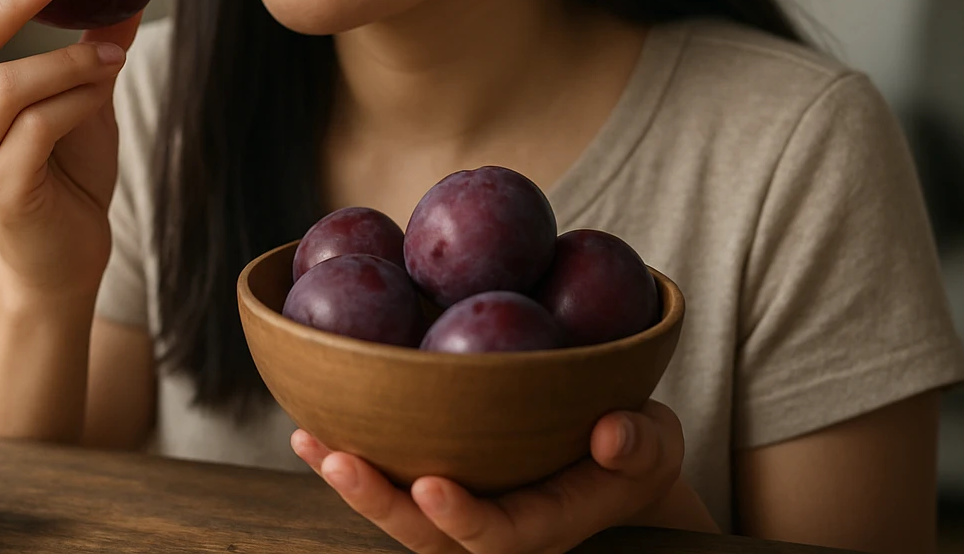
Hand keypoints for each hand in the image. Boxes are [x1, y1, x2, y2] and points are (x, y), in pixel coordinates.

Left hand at [292, 400, 704, 552]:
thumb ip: (639, 445)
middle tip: (339, 461)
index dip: (463, 519)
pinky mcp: (439, 483)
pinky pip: (389, 480)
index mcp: (545, 525)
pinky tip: (308, 426)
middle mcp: (494, 527)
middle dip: (380, 503)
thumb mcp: (655, 444)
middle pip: (427, 535)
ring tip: (309, 442)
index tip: (429, 485)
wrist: (613, 456)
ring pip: (397, 514)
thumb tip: (612, 432)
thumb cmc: (633, 449)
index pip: (499, 537)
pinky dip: (347, 456)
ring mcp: (461, 508)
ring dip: (351, 482)